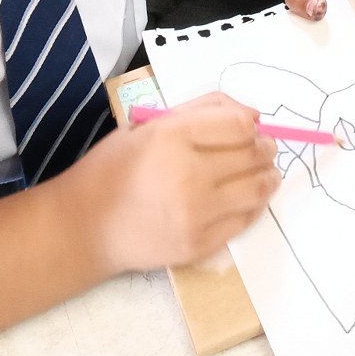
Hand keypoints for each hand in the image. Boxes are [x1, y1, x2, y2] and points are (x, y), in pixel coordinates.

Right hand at [62, 94, 278, 271]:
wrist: (85, 227)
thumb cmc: (113, 168)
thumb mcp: (147, 124)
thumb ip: (199, 111)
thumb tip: (251, 116)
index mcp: (171, 136)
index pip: (239, 126)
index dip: (252, 125)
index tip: (253, 129)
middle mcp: (188, 173)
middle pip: (252, 156)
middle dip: (265, 149)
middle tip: (265, 149)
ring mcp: (196, 213)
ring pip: (256, 189)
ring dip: (268, 177)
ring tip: (266, 173)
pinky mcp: (199, 244)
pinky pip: (244, 220)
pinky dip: (253, 206)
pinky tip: (247, 199)